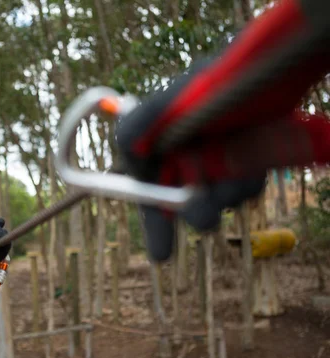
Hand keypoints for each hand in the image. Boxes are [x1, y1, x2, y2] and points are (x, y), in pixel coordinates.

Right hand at [115, 62, 266, 261]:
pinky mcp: (246, 169)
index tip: (162, 255)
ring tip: (232, 167)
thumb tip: (123, 147)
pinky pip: (245, 190)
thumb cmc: (207, 85)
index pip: (147, 196)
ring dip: (224, 194)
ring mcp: (218, 169)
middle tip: (202, 214)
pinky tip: (249, 161)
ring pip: (218, 201)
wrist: (259, 76)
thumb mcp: (168, 101)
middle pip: (184, 207)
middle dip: (195, 213)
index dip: (154, 226)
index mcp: (158, 153)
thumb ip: (139, 122)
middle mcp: (185, 165)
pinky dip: (246, 182)